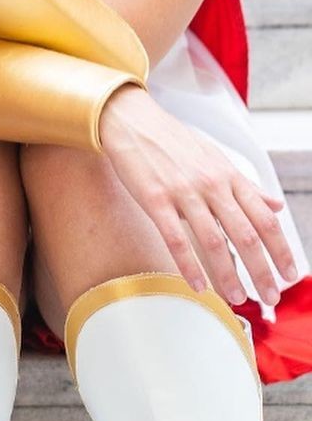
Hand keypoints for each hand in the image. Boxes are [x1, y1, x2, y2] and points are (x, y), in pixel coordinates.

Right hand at [98, 85, 296, 305]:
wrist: (132, 121)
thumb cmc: (171, 140)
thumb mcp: (215, 157)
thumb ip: (246, 185)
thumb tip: (275, 205)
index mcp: (228, 176)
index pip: (265, 218)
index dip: (281, 250)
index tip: (288, 274)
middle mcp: (212, 185)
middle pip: (246, 235)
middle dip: (262, 271)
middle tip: (270, 296)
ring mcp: (184, 192)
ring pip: (214, 241)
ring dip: (228, 276)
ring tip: (236, 299)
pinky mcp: (155, 199)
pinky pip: (176, 238)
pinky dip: (189, 266)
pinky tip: (197, 285)